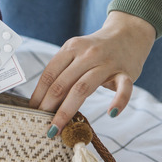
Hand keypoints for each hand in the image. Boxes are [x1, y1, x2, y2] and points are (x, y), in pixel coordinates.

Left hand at [30, 11, 155, 136]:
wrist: (129, 32)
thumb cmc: (96, 49)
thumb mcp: (77, 53)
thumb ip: (64, 72)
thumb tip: (43, 101)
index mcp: (71, 48)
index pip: (49, 75)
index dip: (38, 95)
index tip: (32, 112)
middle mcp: (87, 54)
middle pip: (62, 84)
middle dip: (48, 107)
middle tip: (42, 126)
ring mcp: (108, 63)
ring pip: (83, 88)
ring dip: (67, 111)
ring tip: (59, 128)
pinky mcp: (127, 72)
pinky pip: (124, 88)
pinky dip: (119, 101)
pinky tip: (111, 114)